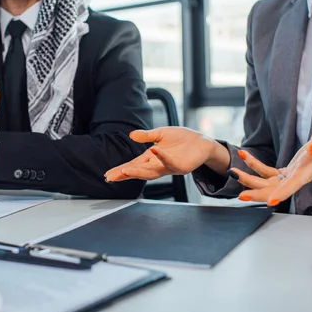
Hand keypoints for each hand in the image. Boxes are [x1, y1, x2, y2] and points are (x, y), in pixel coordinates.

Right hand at [104, 127, 229, 181]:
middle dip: (125, 174)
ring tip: (125, 170)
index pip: (133, 165)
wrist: (201, 142)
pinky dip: (162, 157)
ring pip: (151, 171)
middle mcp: (158, 165)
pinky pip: (170, 162)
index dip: (121, 170)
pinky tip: (153, 151)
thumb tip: (131, 135)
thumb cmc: (181, 139)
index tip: (109, 174)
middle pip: (139, 171)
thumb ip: (147, 136)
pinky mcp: (181, 167)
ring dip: (138, 171)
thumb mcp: (161, 134)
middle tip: (112, 177)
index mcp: (151, 158)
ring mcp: (169, 167)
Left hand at [230, 121, 311, 205]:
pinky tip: (243, 154)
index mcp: (308, 171)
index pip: (294, 185)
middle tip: (241, 195)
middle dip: (258, 193)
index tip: (269, 202)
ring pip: (267, 183)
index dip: (282, 194)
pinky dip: (254, 165)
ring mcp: (291, 175)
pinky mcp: (286, 171)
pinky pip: (266, 171)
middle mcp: (298, 177)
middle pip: (275, 190)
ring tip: (233, 171)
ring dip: (249, 179)